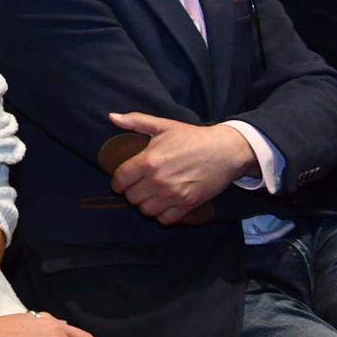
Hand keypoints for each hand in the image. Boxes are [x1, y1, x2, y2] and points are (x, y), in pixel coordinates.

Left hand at [106, 111, 256, 223]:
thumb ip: (135, 121)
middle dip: (131, 192)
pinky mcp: (188, 205)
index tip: (121, 181)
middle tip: (137, 186)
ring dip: (145, 204)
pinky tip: (163, 204)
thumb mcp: (163, 125)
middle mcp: (158, 180)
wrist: (225, 151)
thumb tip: (112, 117)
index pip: (120, 179)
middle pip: (131, 197)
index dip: (117, 181)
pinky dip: (161, 214)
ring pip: (145, 210)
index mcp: (149, 161)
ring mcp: (174, 195)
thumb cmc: (192, 137)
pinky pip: (165, 219)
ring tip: (149, 196)